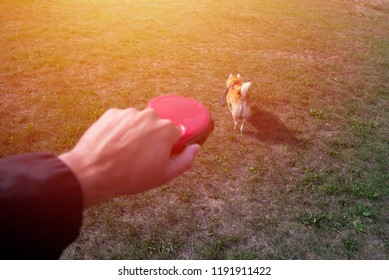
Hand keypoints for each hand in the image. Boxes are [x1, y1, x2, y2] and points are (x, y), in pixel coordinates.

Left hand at [59, 108, 199, 207]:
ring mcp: (129, 113)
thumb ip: (185, 160)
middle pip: (156, 125)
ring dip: (136, 133)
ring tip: (124, 152)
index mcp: (166, 129)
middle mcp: (149, 115)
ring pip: (139, 122)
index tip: (157, 157)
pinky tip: (114, 146)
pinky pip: (122, 120)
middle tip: (140, 157)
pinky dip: (120, 130)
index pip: (174, 133)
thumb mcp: (165, 175)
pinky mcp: (111, 113)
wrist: (93, 173)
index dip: (167, 146)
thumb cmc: (131, 177)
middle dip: (152, 138)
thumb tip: (195, 148)